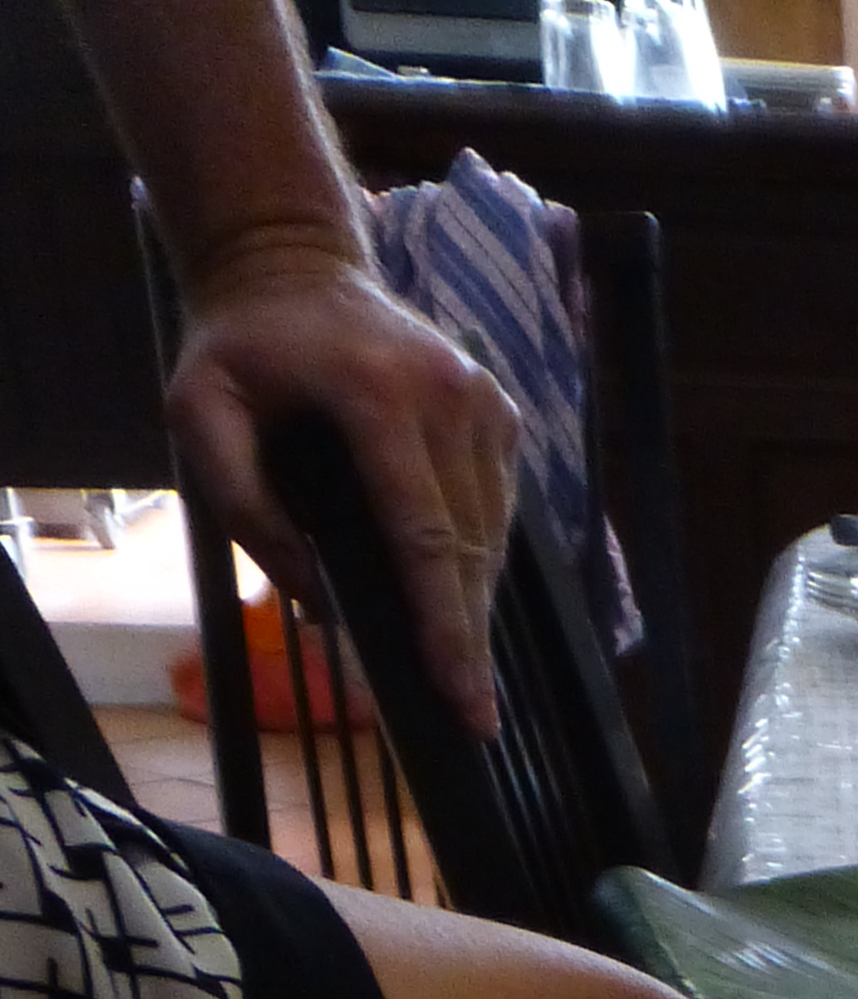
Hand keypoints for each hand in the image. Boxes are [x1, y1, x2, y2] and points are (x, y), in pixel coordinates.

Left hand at [164, 241, 517, 734]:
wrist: (291, 262)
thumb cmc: (239, 346)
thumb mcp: (200, 413)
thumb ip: (243, 504)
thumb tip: (313, 596)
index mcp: (380, 395)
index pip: (424, 534)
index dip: (442, 623)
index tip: (458, 693)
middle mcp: (449, 396)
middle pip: (468, 546)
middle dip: (469, 637)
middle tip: (476, 717)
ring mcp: (482, 399)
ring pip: (493, 533)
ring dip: (477, 606)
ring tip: (467, 673)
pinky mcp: (498, 408)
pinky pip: (498, 506)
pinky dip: (481, 559)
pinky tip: (463, 603)